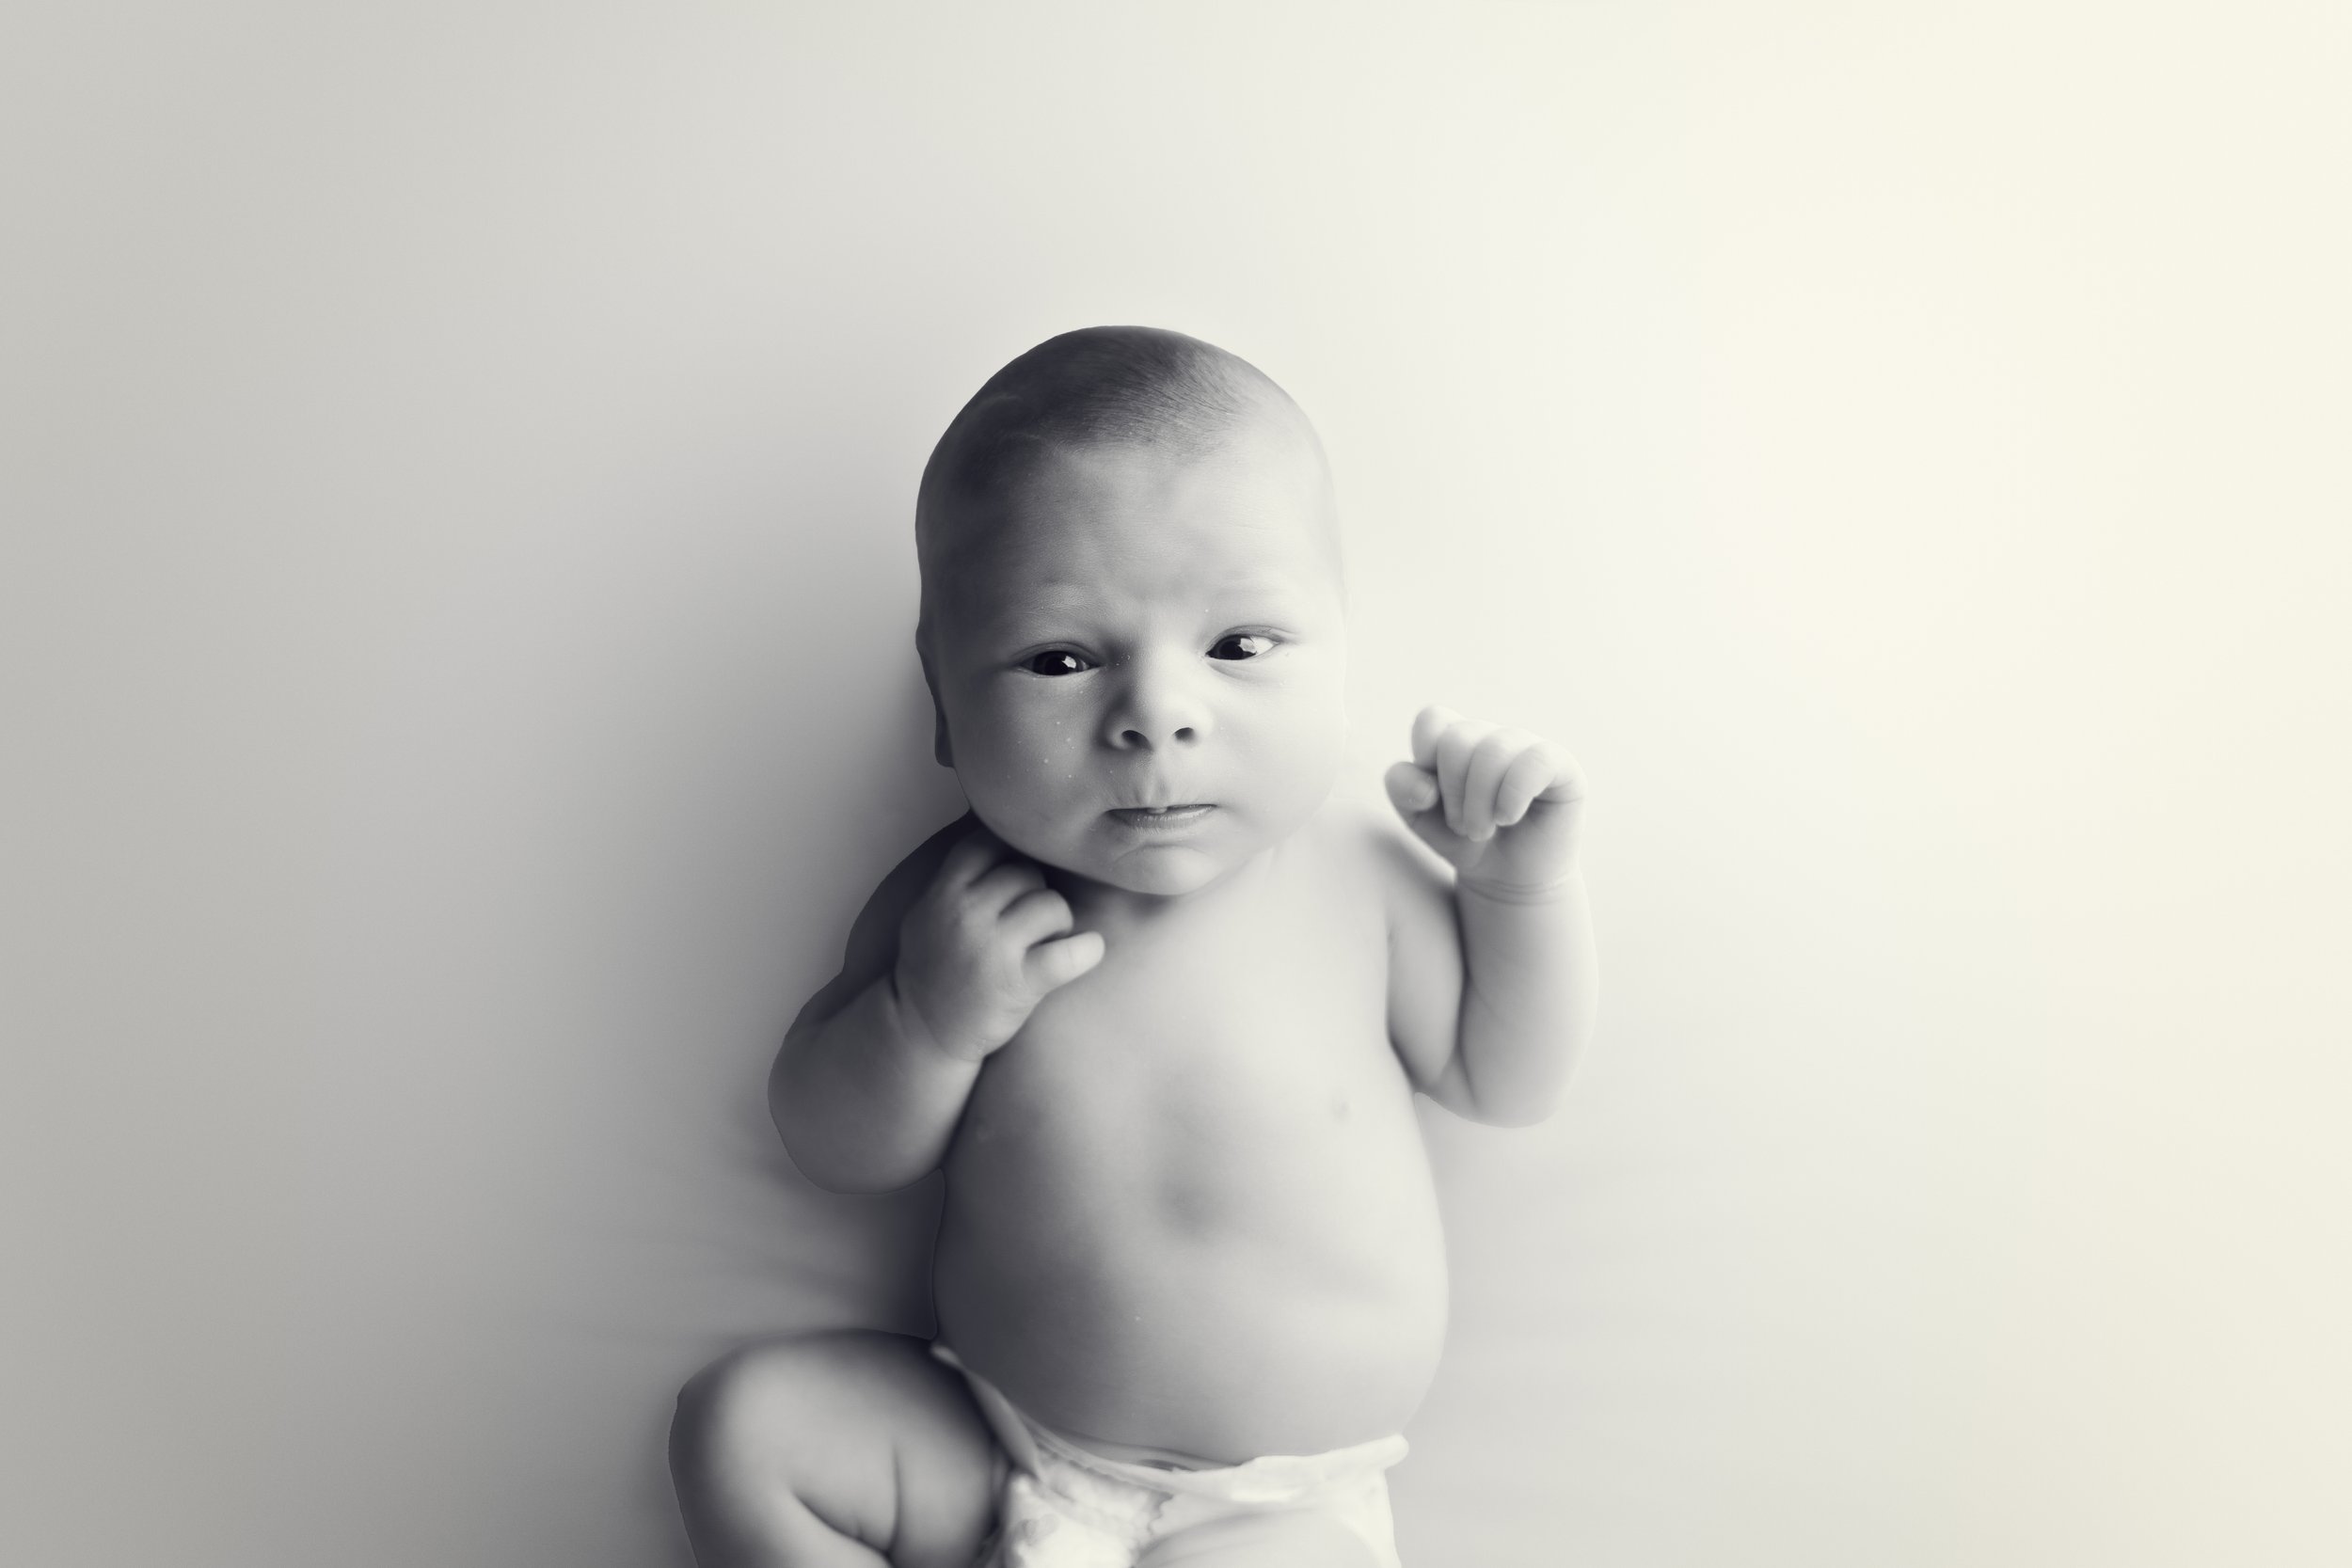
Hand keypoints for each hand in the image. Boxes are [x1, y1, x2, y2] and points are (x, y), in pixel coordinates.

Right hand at [891, 825, 1105, 1062]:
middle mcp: (966, 913)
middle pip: (1028, 873)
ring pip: (1052, 904)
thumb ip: (959, 876)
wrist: (920, 1031)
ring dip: (1058, 923)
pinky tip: (1087, 952)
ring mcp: (993, 948)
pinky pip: (1071, 952)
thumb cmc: (932, 968)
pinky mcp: (1018, 982)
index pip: (990, 843)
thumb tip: (997, 828)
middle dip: (1036, 894)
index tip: (1019, 878)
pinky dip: (1087, 950)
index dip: (1012, 856)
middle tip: (1032, 924)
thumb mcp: (929, 912)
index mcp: (944, 892)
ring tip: (1046, 943)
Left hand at [1384, 705, 1585, 896]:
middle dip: (1453, 794)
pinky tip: (1509, 816)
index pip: (1433, 720)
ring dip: (1480, 803)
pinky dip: (1512, 794)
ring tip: (1483, 829)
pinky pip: (1535, 760)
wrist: (1508, 877)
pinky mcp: (1561, 766)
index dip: (1425, 757)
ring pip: (1493, 750)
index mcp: (1457, 738)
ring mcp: (1528, 747)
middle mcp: (1493, 736)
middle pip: (1458, 739)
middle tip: (1463, 825)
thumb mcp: (1418, 817)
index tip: (1432, 797)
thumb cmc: (1463, 839)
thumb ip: (1402, 789)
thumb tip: (1426, 785)